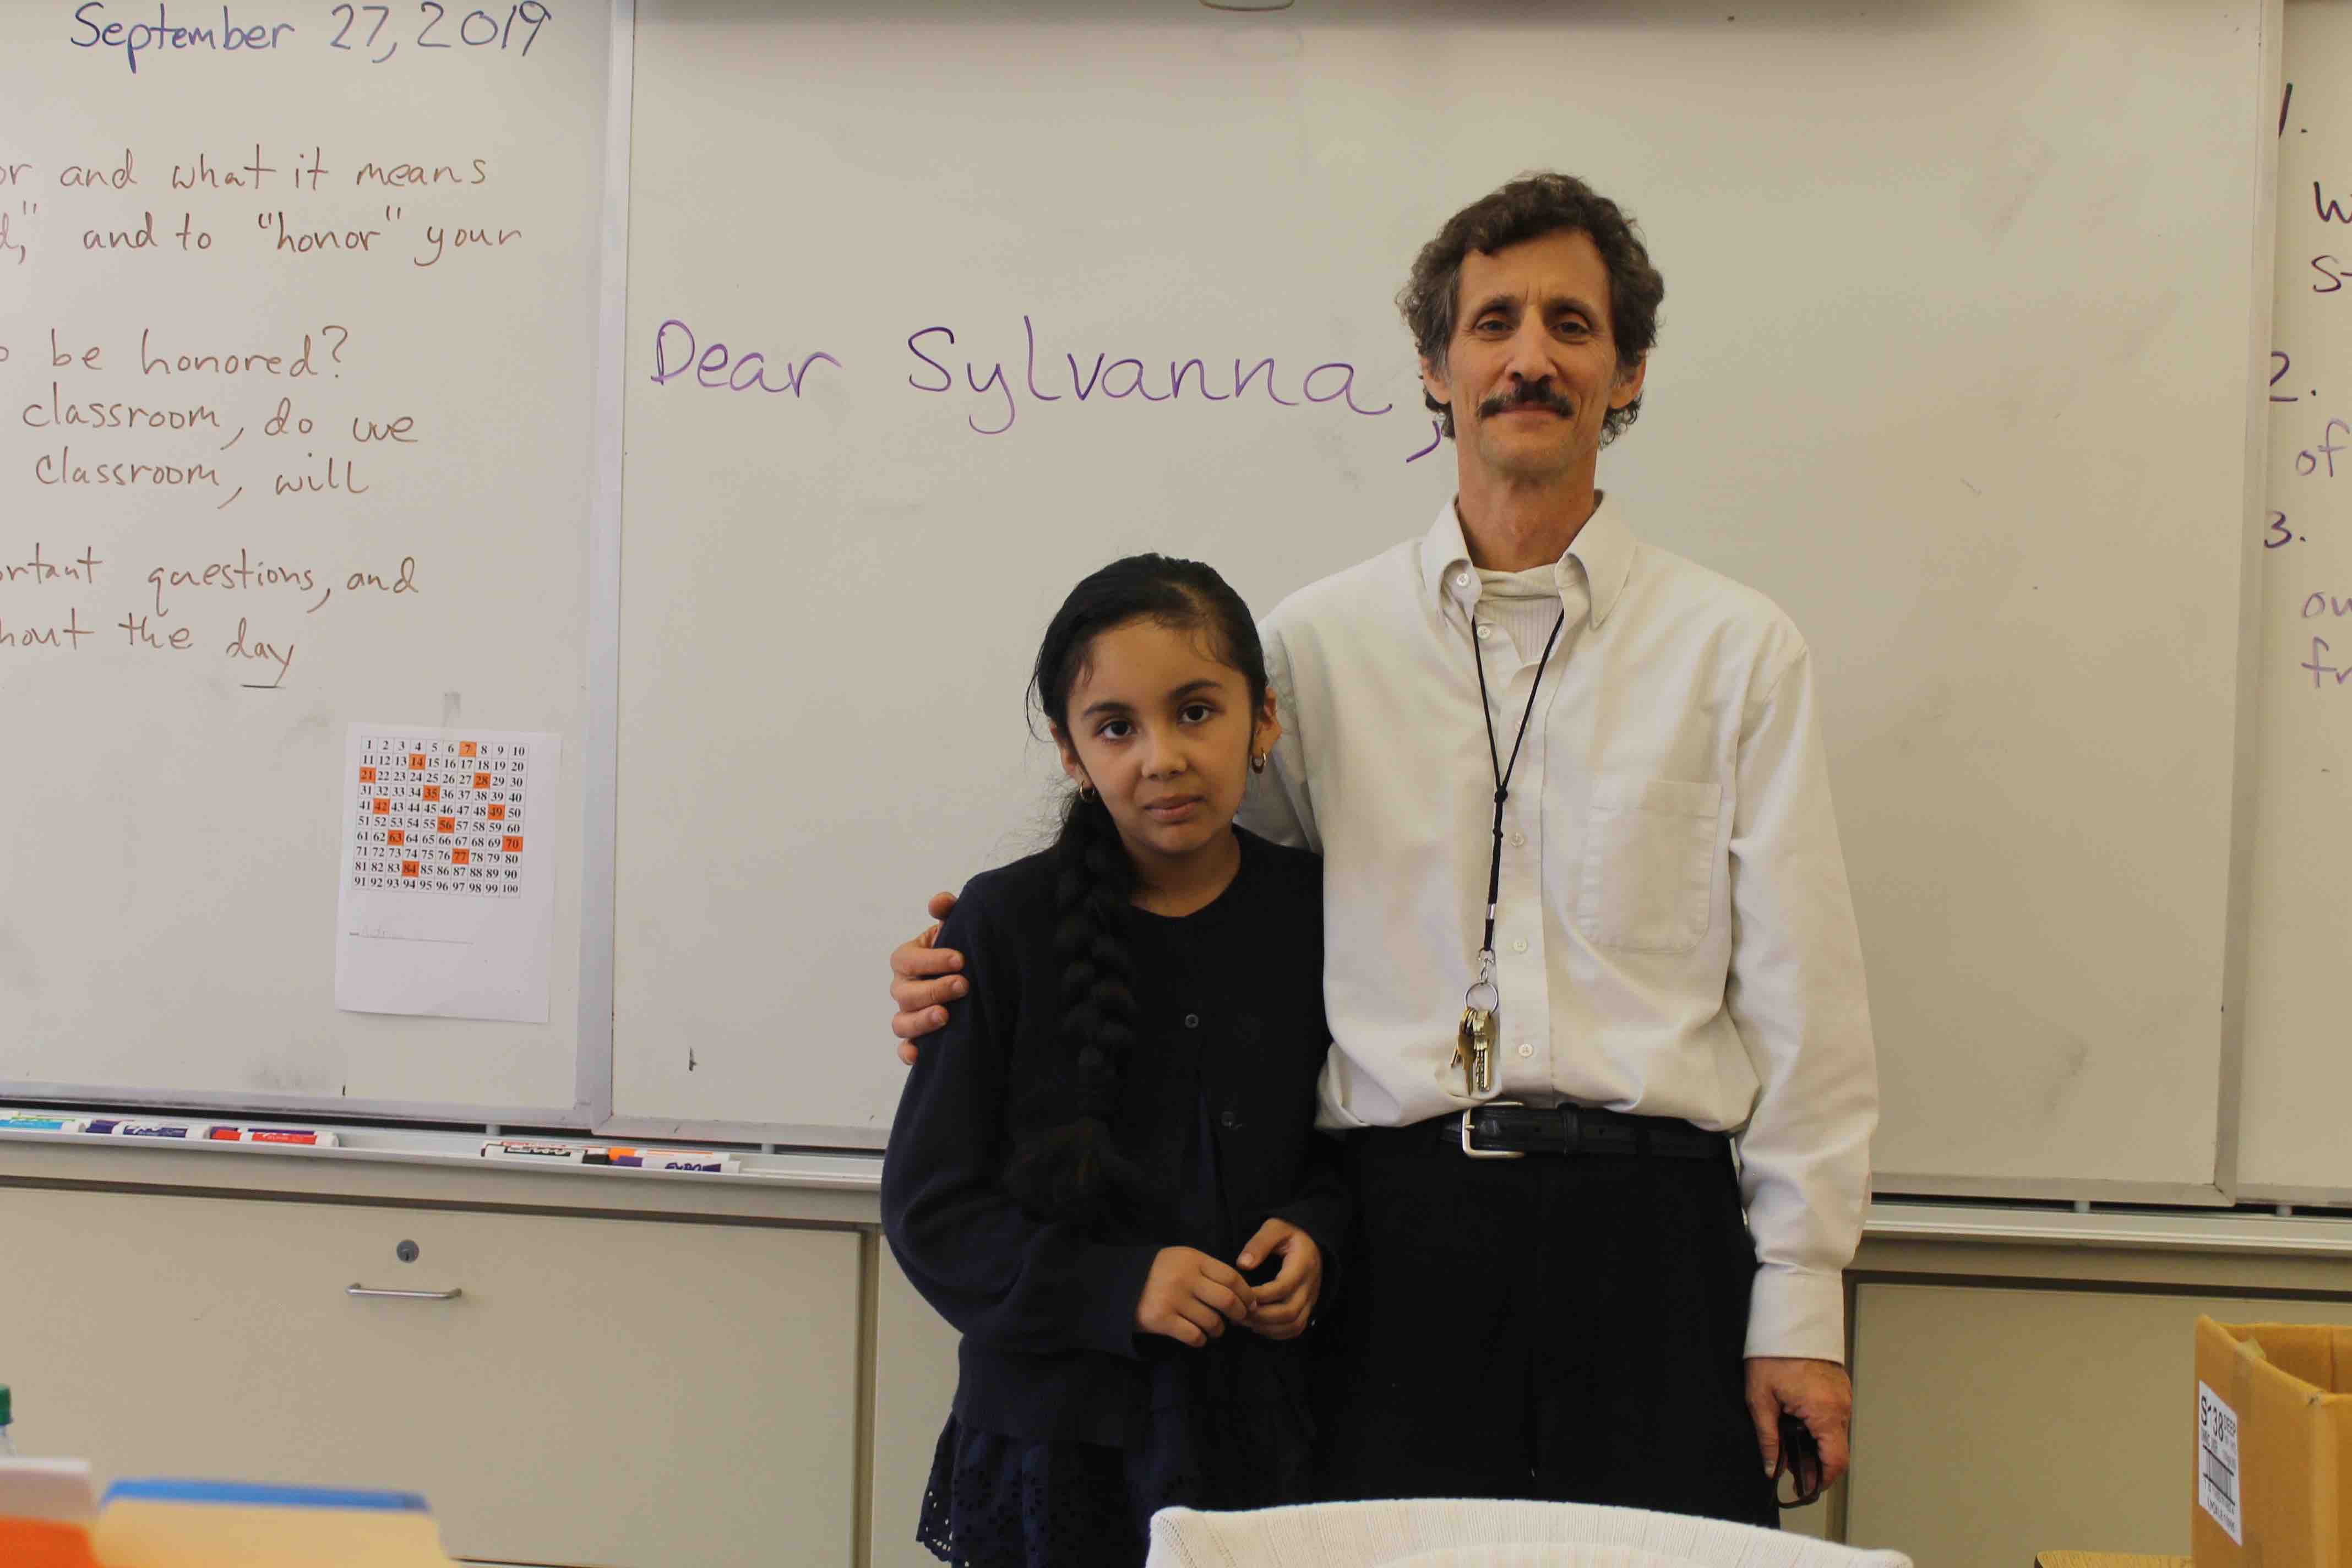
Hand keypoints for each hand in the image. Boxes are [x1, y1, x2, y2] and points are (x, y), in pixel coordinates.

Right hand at [889, 891, 963, 1064]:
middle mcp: (902, 987)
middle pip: (905, 993)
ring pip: (901, 1022)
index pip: (907, 959)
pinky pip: (904, 1049)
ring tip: (946, 1016)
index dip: (931, 960)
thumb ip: (947, 911)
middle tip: (963, 985)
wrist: (972, 976)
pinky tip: (919, 1055)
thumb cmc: (958, 950)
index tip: (961, 959)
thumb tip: (940, 901)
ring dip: (921, 1021)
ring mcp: (907, 1014)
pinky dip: (908, 1053)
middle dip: (933, 989)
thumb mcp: (955, 928)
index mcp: (907, 959)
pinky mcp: (916, 1038)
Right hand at [1135, 1247, 1257, 1347]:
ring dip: (1219, 1329)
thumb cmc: (1159, 1273)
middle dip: (1239, 1314)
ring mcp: (1172, 1299)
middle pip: (1227, 1300)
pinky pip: (1194, 1336)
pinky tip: (1198, 1337)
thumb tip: (1241, 1292)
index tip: (1251, 1304)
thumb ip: (1208, 1270)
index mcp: (1193, 1259)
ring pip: (1212, 1321)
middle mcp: (1184, 1278)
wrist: (1119, 1283)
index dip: (1247, 1294)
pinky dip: (1201, 1340)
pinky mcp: (1161, 1320)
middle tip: (1239, 1320)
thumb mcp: (1182, 1260)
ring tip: (1215, 1329)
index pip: (1232, 1277)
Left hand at [1235, 1219, 1321, 1340]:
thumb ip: (1259, 1243)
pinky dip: (1277, 1332)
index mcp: (1303, 1264)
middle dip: (1261, 1316)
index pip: (1282, 1287)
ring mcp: (1311, 1299)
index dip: (1259, 1295)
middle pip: (1289, 1312)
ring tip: (1244, 1321)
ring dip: (1267, 1327)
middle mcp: (1310, 1285)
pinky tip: (1258, 1326)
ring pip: (1293, 1324)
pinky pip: (1296, 1328)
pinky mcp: (1308, 1307)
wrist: (1311, 1241)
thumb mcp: (1274, 1228)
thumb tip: (1242, 1264)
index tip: (1238, 1294)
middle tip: (1237, 1313)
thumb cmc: (1289, 1233)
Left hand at [1745, 1356, 1851, 1501]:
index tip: (1804, 1488)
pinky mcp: (1839, 1387)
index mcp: (1824, 1412)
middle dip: (1813, 1463)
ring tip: (1787, 1442)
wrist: (1787, 1320)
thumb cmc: (1772, 1354)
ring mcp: (1843, 1395)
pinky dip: (1818, 1426)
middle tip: (1787, 1466)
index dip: (1821, 1480)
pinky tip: (1796, 1423)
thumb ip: (1768, 1438)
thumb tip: (1771, 1468)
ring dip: (1815, 1444)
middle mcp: (1841, 1406)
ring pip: (1834, 1434)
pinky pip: (1833, 1416)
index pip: (1835, 1461)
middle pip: (1835, 1450)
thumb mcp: (1761, 1399)